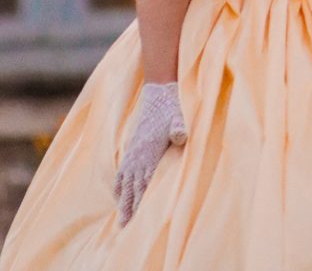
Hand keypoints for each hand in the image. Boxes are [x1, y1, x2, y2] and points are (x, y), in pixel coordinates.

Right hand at [114, 81, 186, 226]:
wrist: (158, 94)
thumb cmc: (171, 108)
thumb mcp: (178, 117)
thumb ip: (179, 128)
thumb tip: (181, 136)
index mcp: (150, 151)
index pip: (145, 182)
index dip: (142, 201)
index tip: (138, 220)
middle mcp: (138, 155)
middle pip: (133, 187)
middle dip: (129, 208)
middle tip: (125, 228)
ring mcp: (133, 152)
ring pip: (126, 183)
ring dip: (124, 201)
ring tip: (121, 219)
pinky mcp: (132, 148)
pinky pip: (122, 172)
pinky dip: (119, 185)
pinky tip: (119, 196)